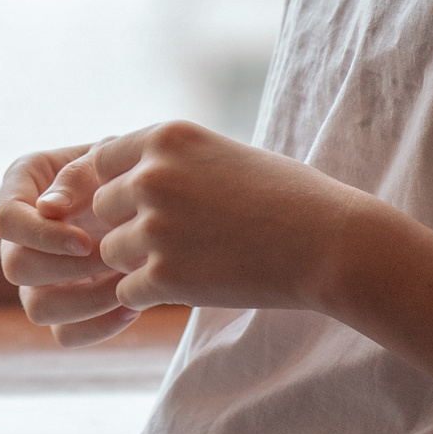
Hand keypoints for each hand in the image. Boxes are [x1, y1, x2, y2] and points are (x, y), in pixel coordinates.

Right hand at [0, 143, 137, 347]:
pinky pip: (65, 334)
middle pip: (17, 267)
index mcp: (20, 188)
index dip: (41, 237)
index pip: (5, 221)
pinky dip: (98, 326)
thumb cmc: (125, 165)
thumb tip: (47, 209)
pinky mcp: (64, 305)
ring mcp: (39, 275)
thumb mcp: (107, 156)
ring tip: (128, 284)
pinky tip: (132, 305)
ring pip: (38, 309)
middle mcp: (21, 235)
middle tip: (116, 258)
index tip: (85, 240)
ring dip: (86, 301)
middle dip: (70, 268)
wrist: (156, 195)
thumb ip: (77, 177)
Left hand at [70, 121, 369, 315]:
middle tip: (176, 238)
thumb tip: (124, 177)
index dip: (117, 185)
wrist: (331, 243)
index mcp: (167, 138)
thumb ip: (170, 162)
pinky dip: (151, 295)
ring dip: (138, 263)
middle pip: (102, 207)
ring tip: (189, 262)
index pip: (101, 159)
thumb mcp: (223, 154)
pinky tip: (191, 286)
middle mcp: (152, 176)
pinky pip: (126, 291)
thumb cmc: (287, 197)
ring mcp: (155, 227)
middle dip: (128, 225)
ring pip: (110, 252)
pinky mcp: (165, 276)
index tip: (141, 205)